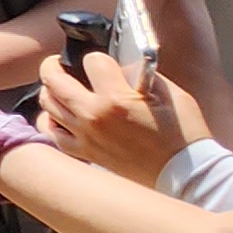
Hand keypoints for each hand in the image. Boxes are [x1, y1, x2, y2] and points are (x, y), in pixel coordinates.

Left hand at [34, 50, 204, 184]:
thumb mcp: (171, 94)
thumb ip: (142, 75)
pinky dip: (50, 121)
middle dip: (53, 65)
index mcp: (116, 98)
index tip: (104, 62)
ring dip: (50, 91)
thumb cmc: (183, 135)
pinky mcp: (86, 153)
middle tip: (58, 63)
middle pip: (54, 80)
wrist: (185, 174)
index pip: (92, 61)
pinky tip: (58, 115)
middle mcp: (94, 116)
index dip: (98, 57)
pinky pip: (52, 135)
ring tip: (58, 87)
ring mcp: (86, 136)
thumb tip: (122, 67)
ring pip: (47, 105)